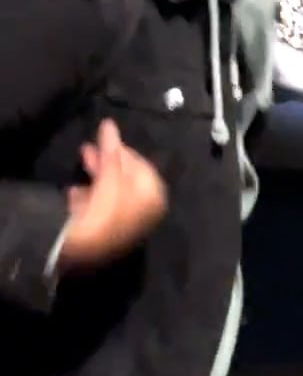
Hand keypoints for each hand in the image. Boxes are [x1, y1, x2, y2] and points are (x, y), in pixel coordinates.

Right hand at [59, 120, 167, 272]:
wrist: (79, 251)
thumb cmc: (104, 210)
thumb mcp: (110, 177)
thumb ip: (112, 152)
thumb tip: (110, 125)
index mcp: (153, 200)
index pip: (143, 168)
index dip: (125, 152)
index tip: (108, 140)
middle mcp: (143, 212)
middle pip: (127, 179)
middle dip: (109, 161)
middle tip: (89, 148)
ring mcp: (123, 223)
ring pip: (111, 192)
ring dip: (97, 174)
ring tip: (82, 159)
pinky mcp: (102, 232)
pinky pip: (98, 208)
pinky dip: (88, 196)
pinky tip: (75, 190)